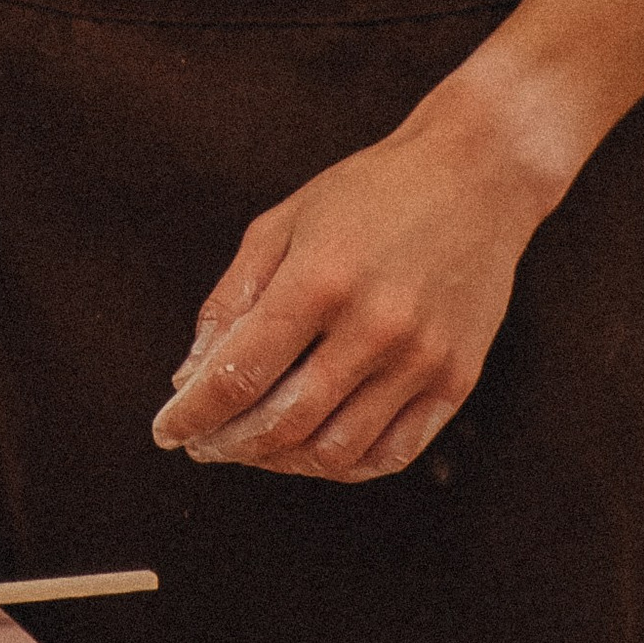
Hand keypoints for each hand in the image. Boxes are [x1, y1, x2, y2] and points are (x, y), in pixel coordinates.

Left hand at [148, 103, 549, 480]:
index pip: (238, 374)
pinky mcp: (458, 379)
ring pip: (335, 452)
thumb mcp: (283, 222)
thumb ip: (231, 300)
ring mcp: (422, 359)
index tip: (167, 431)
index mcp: (319, 279)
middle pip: (283, 424)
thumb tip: (190, 378)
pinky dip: (344, 467)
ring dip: (281, 462)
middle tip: (204, 444)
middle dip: (229, 445)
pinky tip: (313, 451)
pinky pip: (392, 454)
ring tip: (254, 447)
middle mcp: (374, 326)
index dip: (193, 414)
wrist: (476, 175)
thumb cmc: (369, 193)